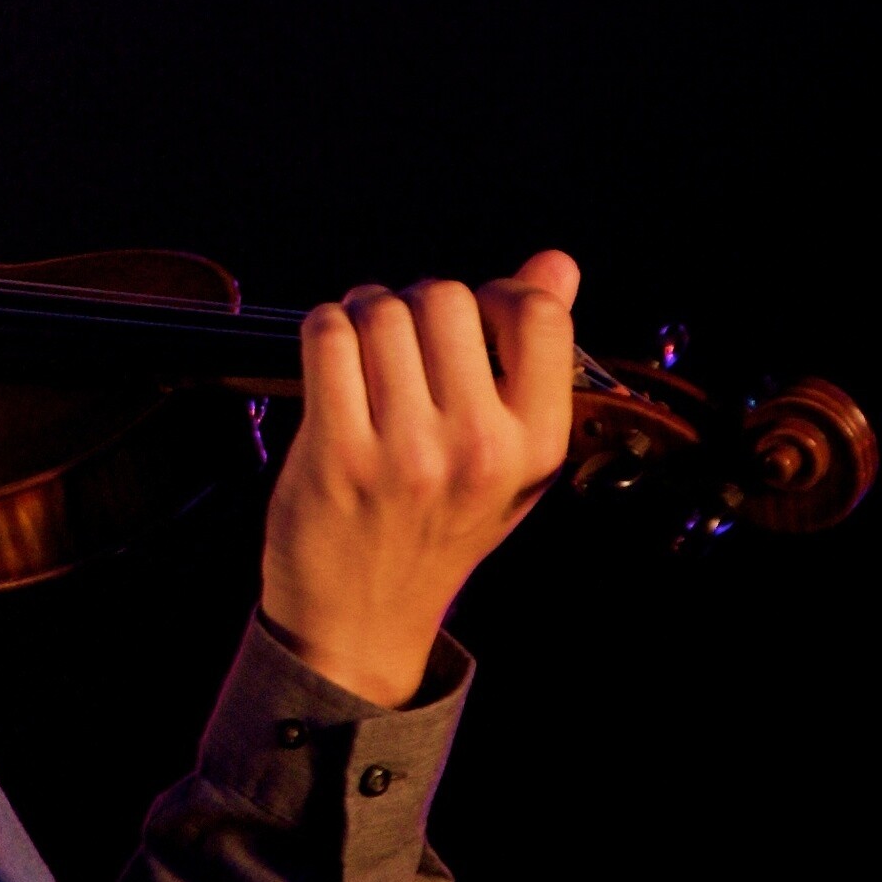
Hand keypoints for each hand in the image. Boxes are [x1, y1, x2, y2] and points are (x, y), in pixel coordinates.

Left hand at [260, 251, 580, 707]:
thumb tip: (558, 261)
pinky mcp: (336, 454)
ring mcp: (406, 453)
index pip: (538, 314)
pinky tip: (331, 357)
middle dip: (415, 304)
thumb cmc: (438, 526)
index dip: (496, 294)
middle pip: (446, 298)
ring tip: (361, 351)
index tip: (470, 320)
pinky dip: (324, 329)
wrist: (362, 620)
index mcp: (535, 445)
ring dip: (362, 313)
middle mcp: (478, 448)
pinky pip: (328, 337)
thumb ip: (537, 358)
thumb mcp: (511, 458)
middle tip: (401, 342)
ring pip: (381, 311)